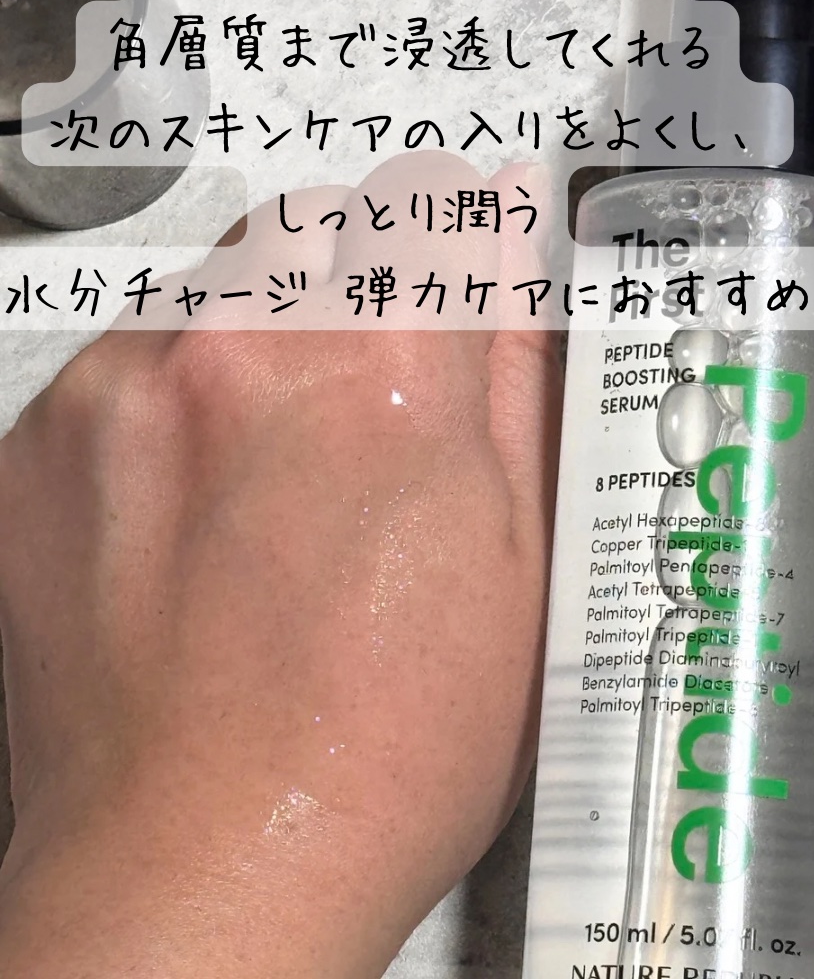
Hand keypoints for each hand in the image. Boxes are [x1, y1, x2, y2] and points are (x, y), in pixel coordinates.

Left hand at [0, 152, 561, 977]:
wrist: (214, 859)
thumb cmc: (387, 744)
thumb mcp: (524, 558)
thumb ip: (519, 371)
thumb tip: (515, 245)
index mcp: (391, 379)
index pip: (431, 195)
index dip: (453, 239)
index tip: (448, 279)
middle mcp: (247, 356)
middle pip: (317, 222)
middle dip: (356, 287)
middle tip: (368, 408)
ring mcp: (128, 392)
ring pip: (221, 283)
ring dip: (262, 342)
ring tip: (283, 471)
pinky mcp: (46, 439)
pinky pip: (130, 355)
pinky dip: (177, 400)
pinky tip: (206, 506)